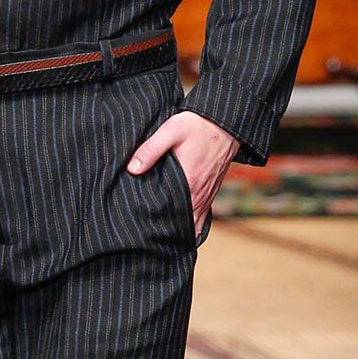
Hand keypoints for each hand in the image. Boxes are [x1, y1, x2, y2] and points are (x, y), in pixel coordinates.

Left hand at [126, 109, 237, 236]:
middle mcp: (200, 194)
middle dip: (167, 232)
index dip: (159, 225)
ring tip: (161, 234)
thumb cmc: (198, 125)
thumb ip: (150, 150)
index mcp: (189, 183)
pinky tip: (179, 224)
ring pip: (193, 223)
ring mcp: (207, 194)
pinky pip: (202, 215)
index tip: (144, 230)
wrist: (225, 122)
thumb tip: (132, 169)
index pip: (172, 215)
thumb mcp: (171, 131)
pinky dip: (192, 223)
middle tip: (148, 236)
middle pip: (183, 225)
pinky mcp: (211, 191)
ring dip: (180, 229)